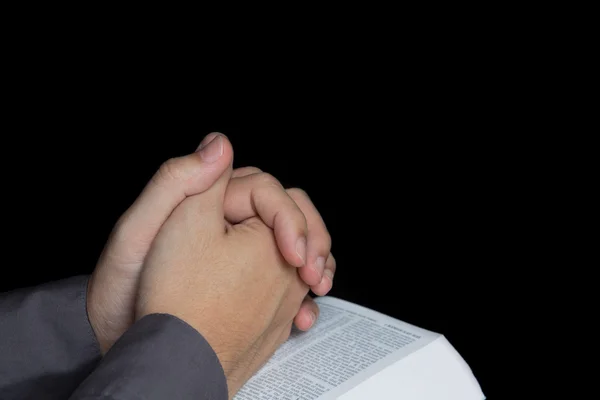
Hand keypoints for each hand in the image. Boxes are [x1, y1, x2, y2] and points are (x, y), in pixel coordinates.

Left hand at [87, 133, 334, 352]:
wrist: (115, 335)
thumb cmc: (120, 287)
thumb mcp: (138, 231)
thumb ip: (175, 183)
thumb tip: (220, 142)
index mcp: (205, 203)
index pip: (266, 191)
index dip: (290, 218)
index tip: (295, 253)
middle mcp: (225, 223)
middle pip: (288, 217)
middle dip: (312, 242)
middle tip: (315, 275)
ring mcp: (236, 254)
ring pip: (291, 247)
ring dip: (314, 265)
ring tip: (316, 291)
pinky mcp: (241, 284)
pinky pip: (280, 281)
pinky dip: (298, 295)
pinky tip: (301, 315)